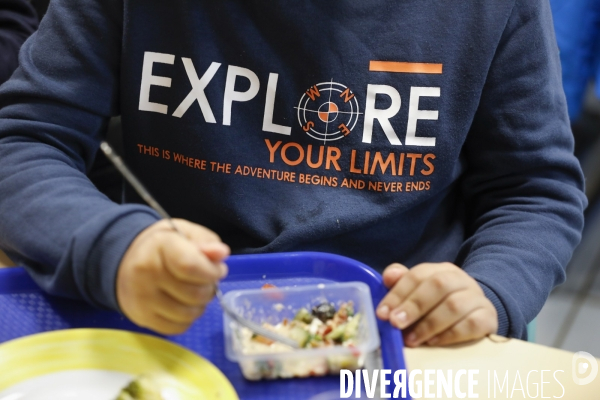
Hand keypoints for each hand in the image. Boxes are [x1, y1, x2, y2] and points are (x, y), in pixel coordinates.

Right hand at [116, 219, 228, 334]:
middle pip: (195, 294)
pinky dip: (188, 319)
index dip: (212, 271)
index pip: (191, 266)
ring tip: (196, 292)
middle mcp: (147, 274)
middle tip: (206, 280)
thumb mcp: (185, 232)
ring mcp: (142, 299)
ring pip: (189, 314)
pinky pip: (178, 328)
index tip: (218, 269)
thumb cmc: (163, 245)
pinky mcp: (142, 318)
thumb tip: (222, 253)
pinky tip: (183, 304)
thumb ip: (206, 241)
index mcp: (160, 247)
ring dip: (200, 305)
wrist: (126, 260)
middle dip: (209, 288)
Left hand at [376, 262, 497, 346]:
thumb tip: (388, 276)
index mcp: (440, 270)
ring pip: (454, 305)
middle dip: (413, 306)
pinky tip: (434, 342)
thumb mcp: (419, 293)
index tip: (383, 313)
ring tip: (411, 339)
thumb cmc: (439, 304)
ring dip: (429, 324)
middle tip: (395, 324)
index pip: (418, 275)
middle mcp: (460, 279)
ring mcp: (477, 297)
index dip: (398, 293)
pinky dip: (450, 334)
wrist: (476, 313)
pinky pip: (471, 324)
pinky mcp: (488, 317)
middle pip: (438, 285)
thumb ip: (402, 283)